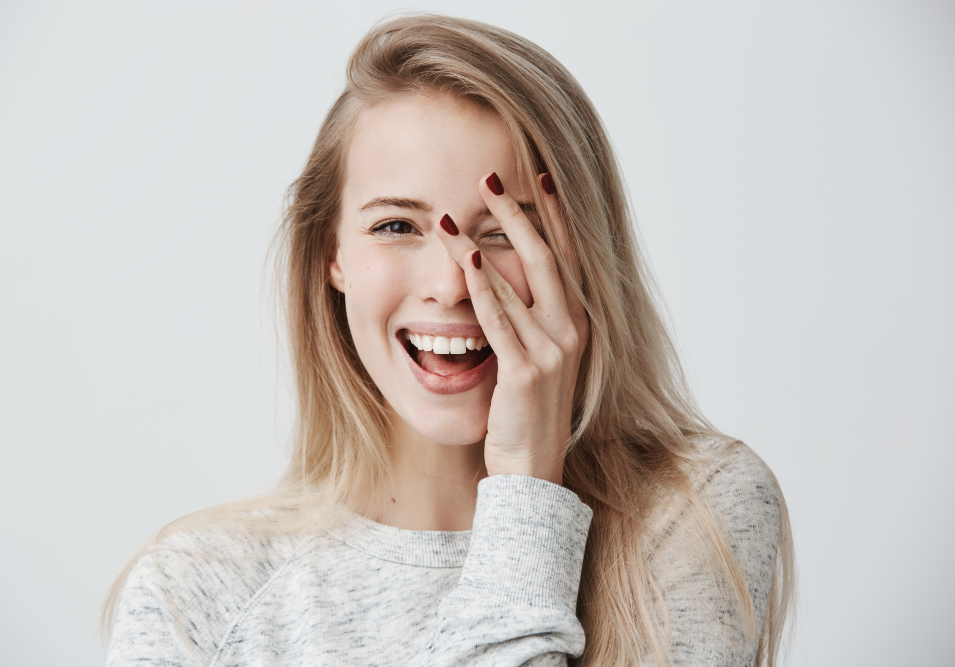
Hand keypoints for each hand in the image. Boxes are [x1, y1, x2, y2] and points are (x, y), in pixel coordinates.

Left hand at [436, 172, 588, 484]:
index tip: (539, 178)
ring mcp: (553, 349)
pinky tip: (465, 256)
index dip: (554, 215)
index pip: (567, 256)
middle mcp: (571, 329)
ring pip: (518, 279)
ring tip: (459, 212)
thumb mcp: (538, 358)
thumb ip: (528, 319)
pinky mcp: (526, 371)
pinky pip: (498, 318)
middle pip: (545, 255)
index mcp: (576, 322)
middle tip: (491, 177)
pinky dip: (481, 284)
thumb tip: (501, 281)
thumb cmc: (526, 412)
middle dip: (518, 211)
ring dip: (484, 240)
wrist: (531, 467)